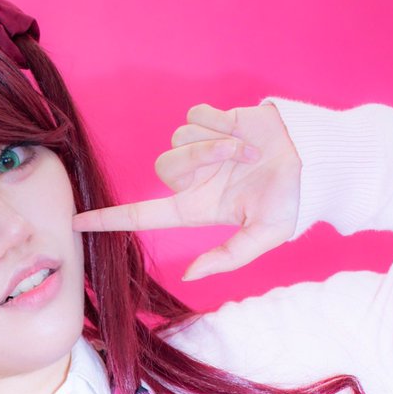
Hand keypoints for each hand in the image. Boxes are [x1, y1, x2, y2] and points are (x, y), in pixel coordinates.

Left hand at [73, 103, 300, 279]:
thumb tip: (187, 276)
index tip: (76, 221)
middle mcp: (193, 179)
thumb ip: (225, 258)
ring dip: (215, 144)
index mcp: (196, 208)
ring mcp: (201, 149)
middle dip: (199, 162)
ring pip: (179, 141)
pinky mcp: (213, 121)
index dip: (108, 218)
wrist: (315, 161)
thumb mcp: (262, 238)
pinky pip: (195, 117)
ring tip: (246, 151)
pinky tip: (243, 132)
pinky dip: (221, 123)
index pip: (141, 215)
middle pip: (164, 168)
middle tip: (235, 163)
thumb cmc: (292, 202)